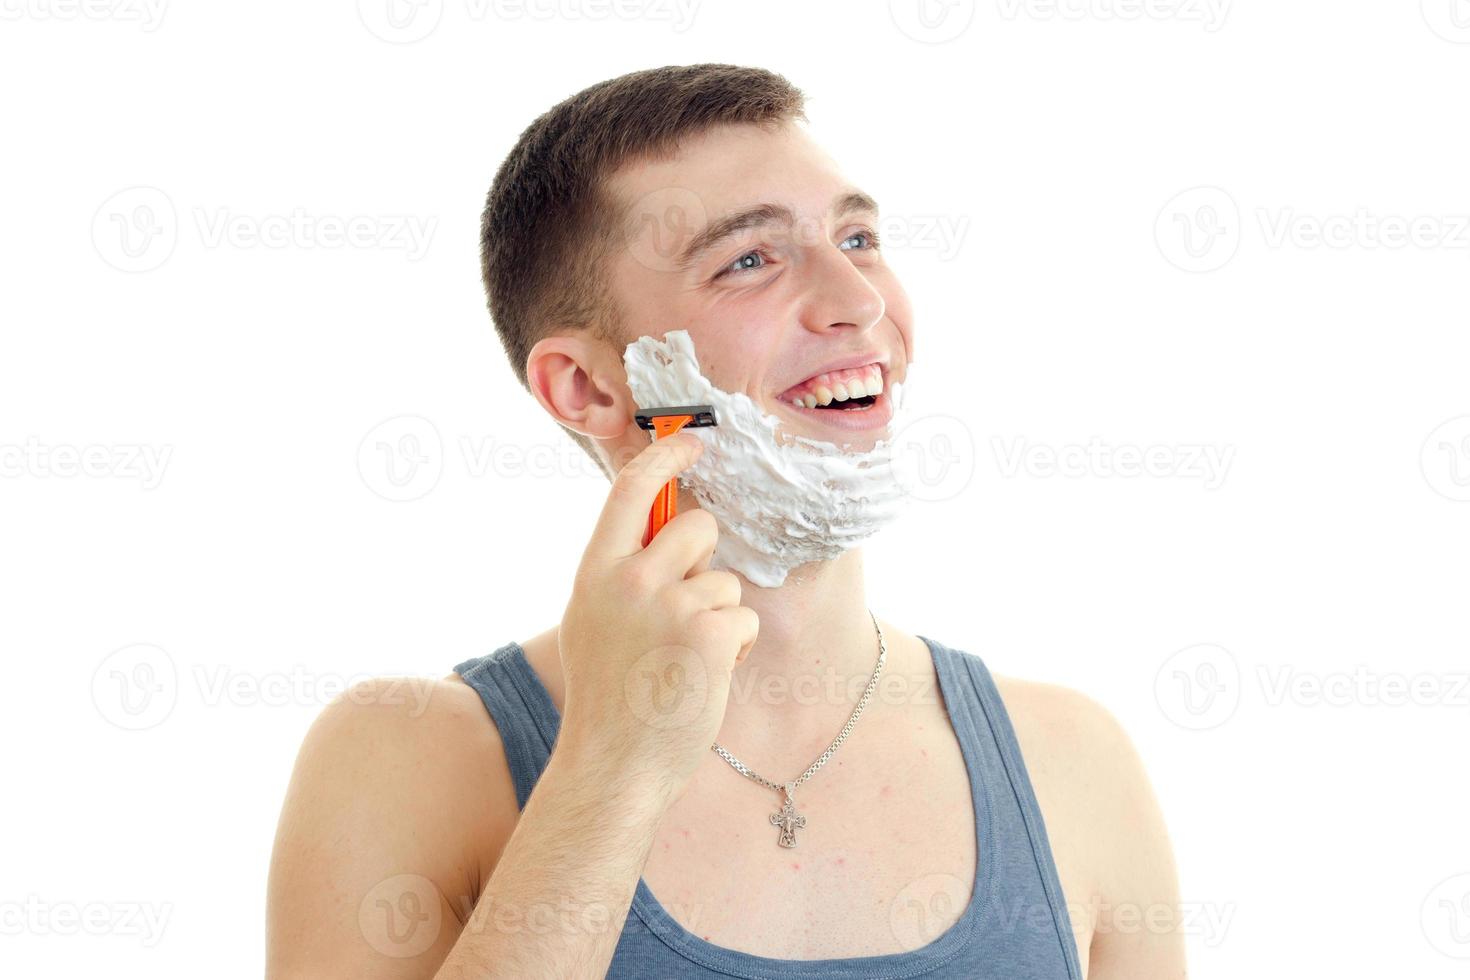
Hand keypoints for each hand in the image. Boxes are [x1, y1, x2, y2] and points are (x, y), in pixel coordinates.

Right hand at [556, 432, 758, 798]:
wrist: (613, 765)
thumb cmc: (606, 697)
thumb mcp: (591, 620)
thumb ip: (617, 573)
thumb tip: (654, 529)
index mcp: (595, 572)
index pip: (630, 490)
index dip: (666, 458)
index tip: (692, 442)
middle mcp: (631, 580)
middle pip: (698, 527)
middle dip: (706, 559)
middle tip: (687, 607)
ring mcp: (671, 606)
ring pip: (725, 580)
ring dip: (717, 615)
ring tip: (684, 659)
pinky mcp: (709, 634)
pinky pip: (741, 616)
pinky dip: (732, 647)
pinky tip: (702, 677)